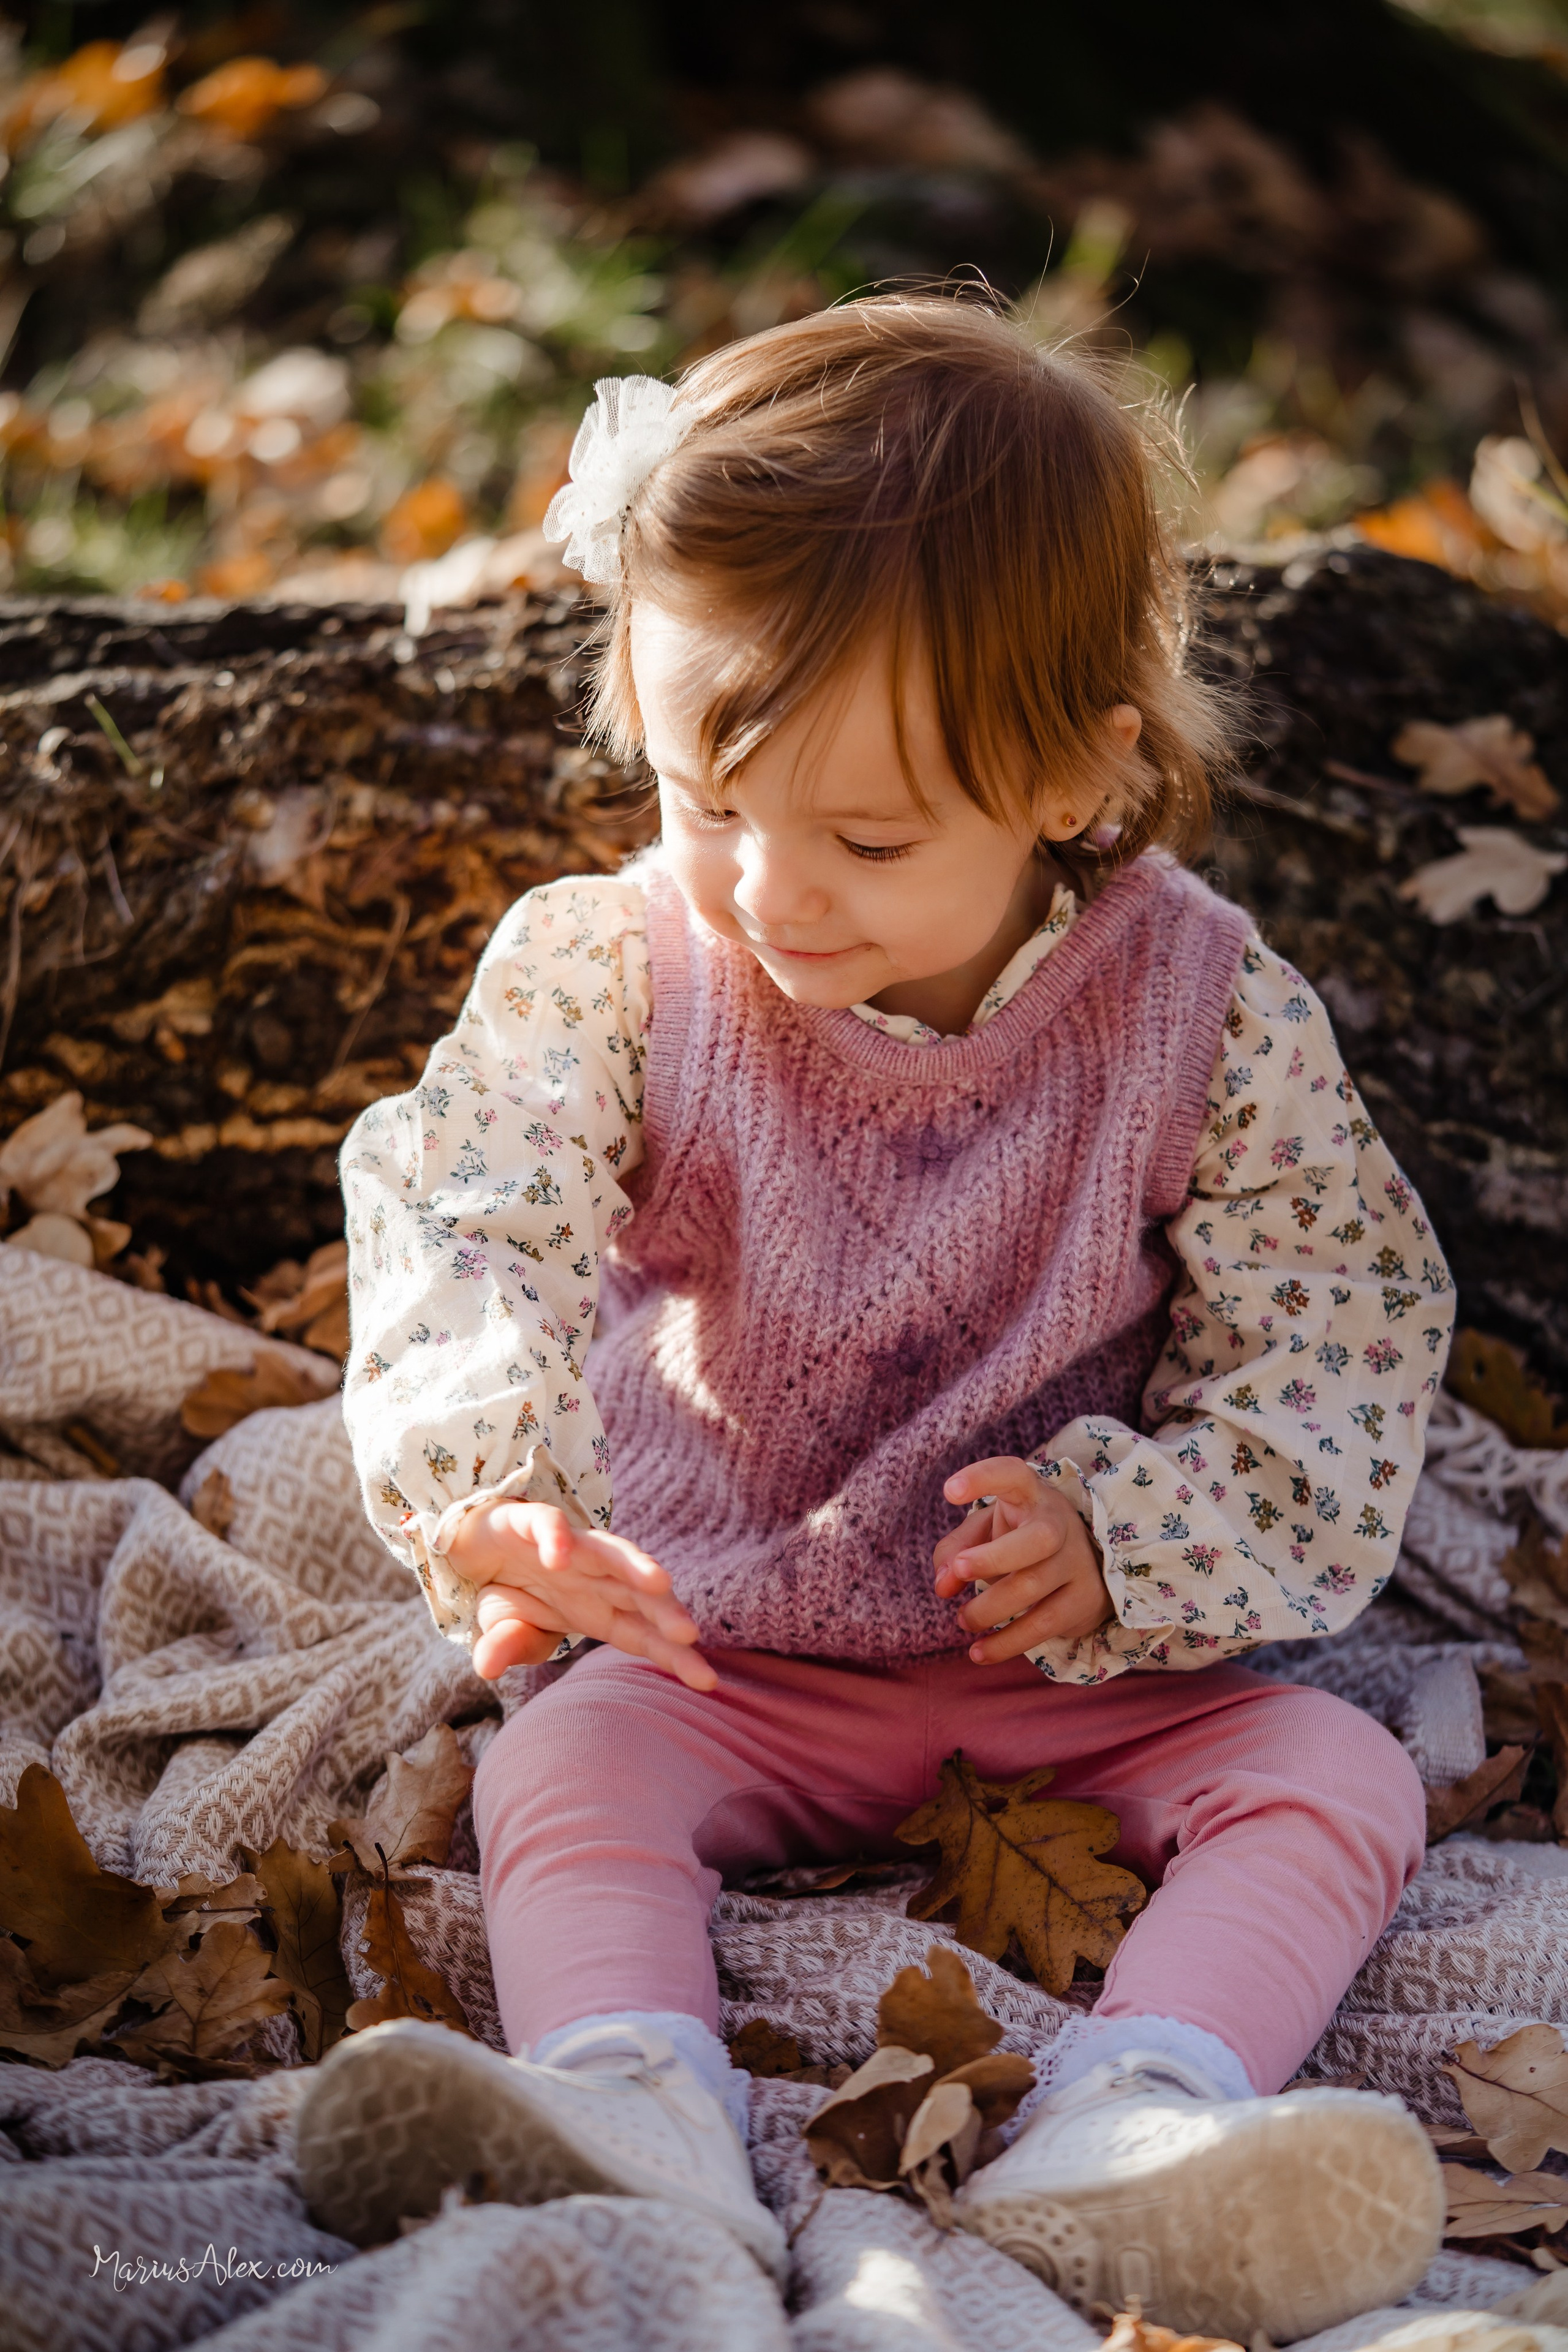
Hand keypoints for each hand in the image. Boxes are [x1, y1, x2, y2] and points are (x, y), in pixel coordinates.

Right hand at [446, 1500, 715, 1690]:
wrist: (477, 1545)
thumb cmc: (512, 1591)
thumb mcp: (508, 1629)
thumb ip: (510, 1645)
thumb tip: (486, 1668)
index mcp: (598, 1610)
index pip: (644, 1635)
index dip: (673, 1655)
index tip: (707, 1681)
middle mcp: (594, 1577)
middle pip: (639, 1595)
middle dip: (666, 1613)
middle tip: (690, 1634)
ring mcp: (568, 1547)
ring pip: (610, 1552)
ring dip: (634, 1566)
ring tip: (658, 1583)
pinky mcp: (532, 1521)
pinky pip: (549, 1524)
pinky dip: (556, 1537)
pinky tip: (558, 1557)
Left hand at [933, 1456, 1111, 1662]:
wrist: (1087, 1565)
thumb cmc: (1020, 1539)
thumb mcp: (988, 1532)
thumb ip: (955, 1550)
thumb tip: (942, 1586)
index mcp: (1031, 1495)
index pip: (1013, 1474)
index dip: (983, 1478)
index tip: (949, 1492)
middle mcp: (1060, 1524)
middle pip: (1037, 1539)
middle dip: (993, 1558)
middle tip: (959, 1572)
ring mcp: (1076, 1563)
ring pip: (1032, 1587)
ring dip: (987, 1609)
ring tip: (963, 1619)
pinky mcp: (1082, 1600)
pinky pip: (1042, 1626)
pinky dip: (1005, 1644)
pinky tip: (979, 1652)